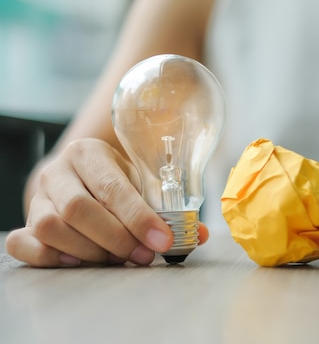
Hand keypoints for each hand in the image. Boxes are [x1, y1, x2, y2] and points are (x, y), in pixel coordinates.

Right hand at [5, 138, 208, 266]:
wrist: (82, 176)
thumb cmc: (118, 181)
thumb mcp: (143, 183)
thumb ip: (169, 208)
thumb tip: (198, 234)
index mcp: (89, 154)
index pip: (112, 188)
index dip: (138, 218)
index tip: (163, 241)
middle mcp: (58, 172)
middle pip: (79, 210)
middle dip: (117, 239)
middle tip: (144, 255)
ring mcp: (37, 198)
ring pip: (50, 228)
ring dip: (89, 251)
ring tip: (117, 258)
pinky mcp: (23, 223)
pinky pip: (21, 244)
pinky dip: (49, 258)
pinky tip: (79, 261)